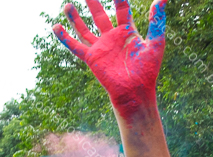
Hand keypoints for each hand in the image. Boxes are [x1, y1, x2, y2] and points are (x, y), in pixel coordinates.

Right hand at [52, 0, 165, 120]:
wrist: (135, 91)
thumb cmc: (148, 70)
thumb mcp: (156, 43)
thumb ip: (157, 21)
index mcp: (127, 32)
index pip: (121, 9)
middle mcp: (112, 37)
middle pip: (100, 15)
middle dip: (93, 3)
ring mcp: (100, 47)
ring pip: (84, 29)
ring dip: (76, 17)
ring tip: (68, 6)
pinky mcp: (92, 58)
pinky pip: (75, 46)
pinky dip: (64, 37)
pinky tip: (56, 27)